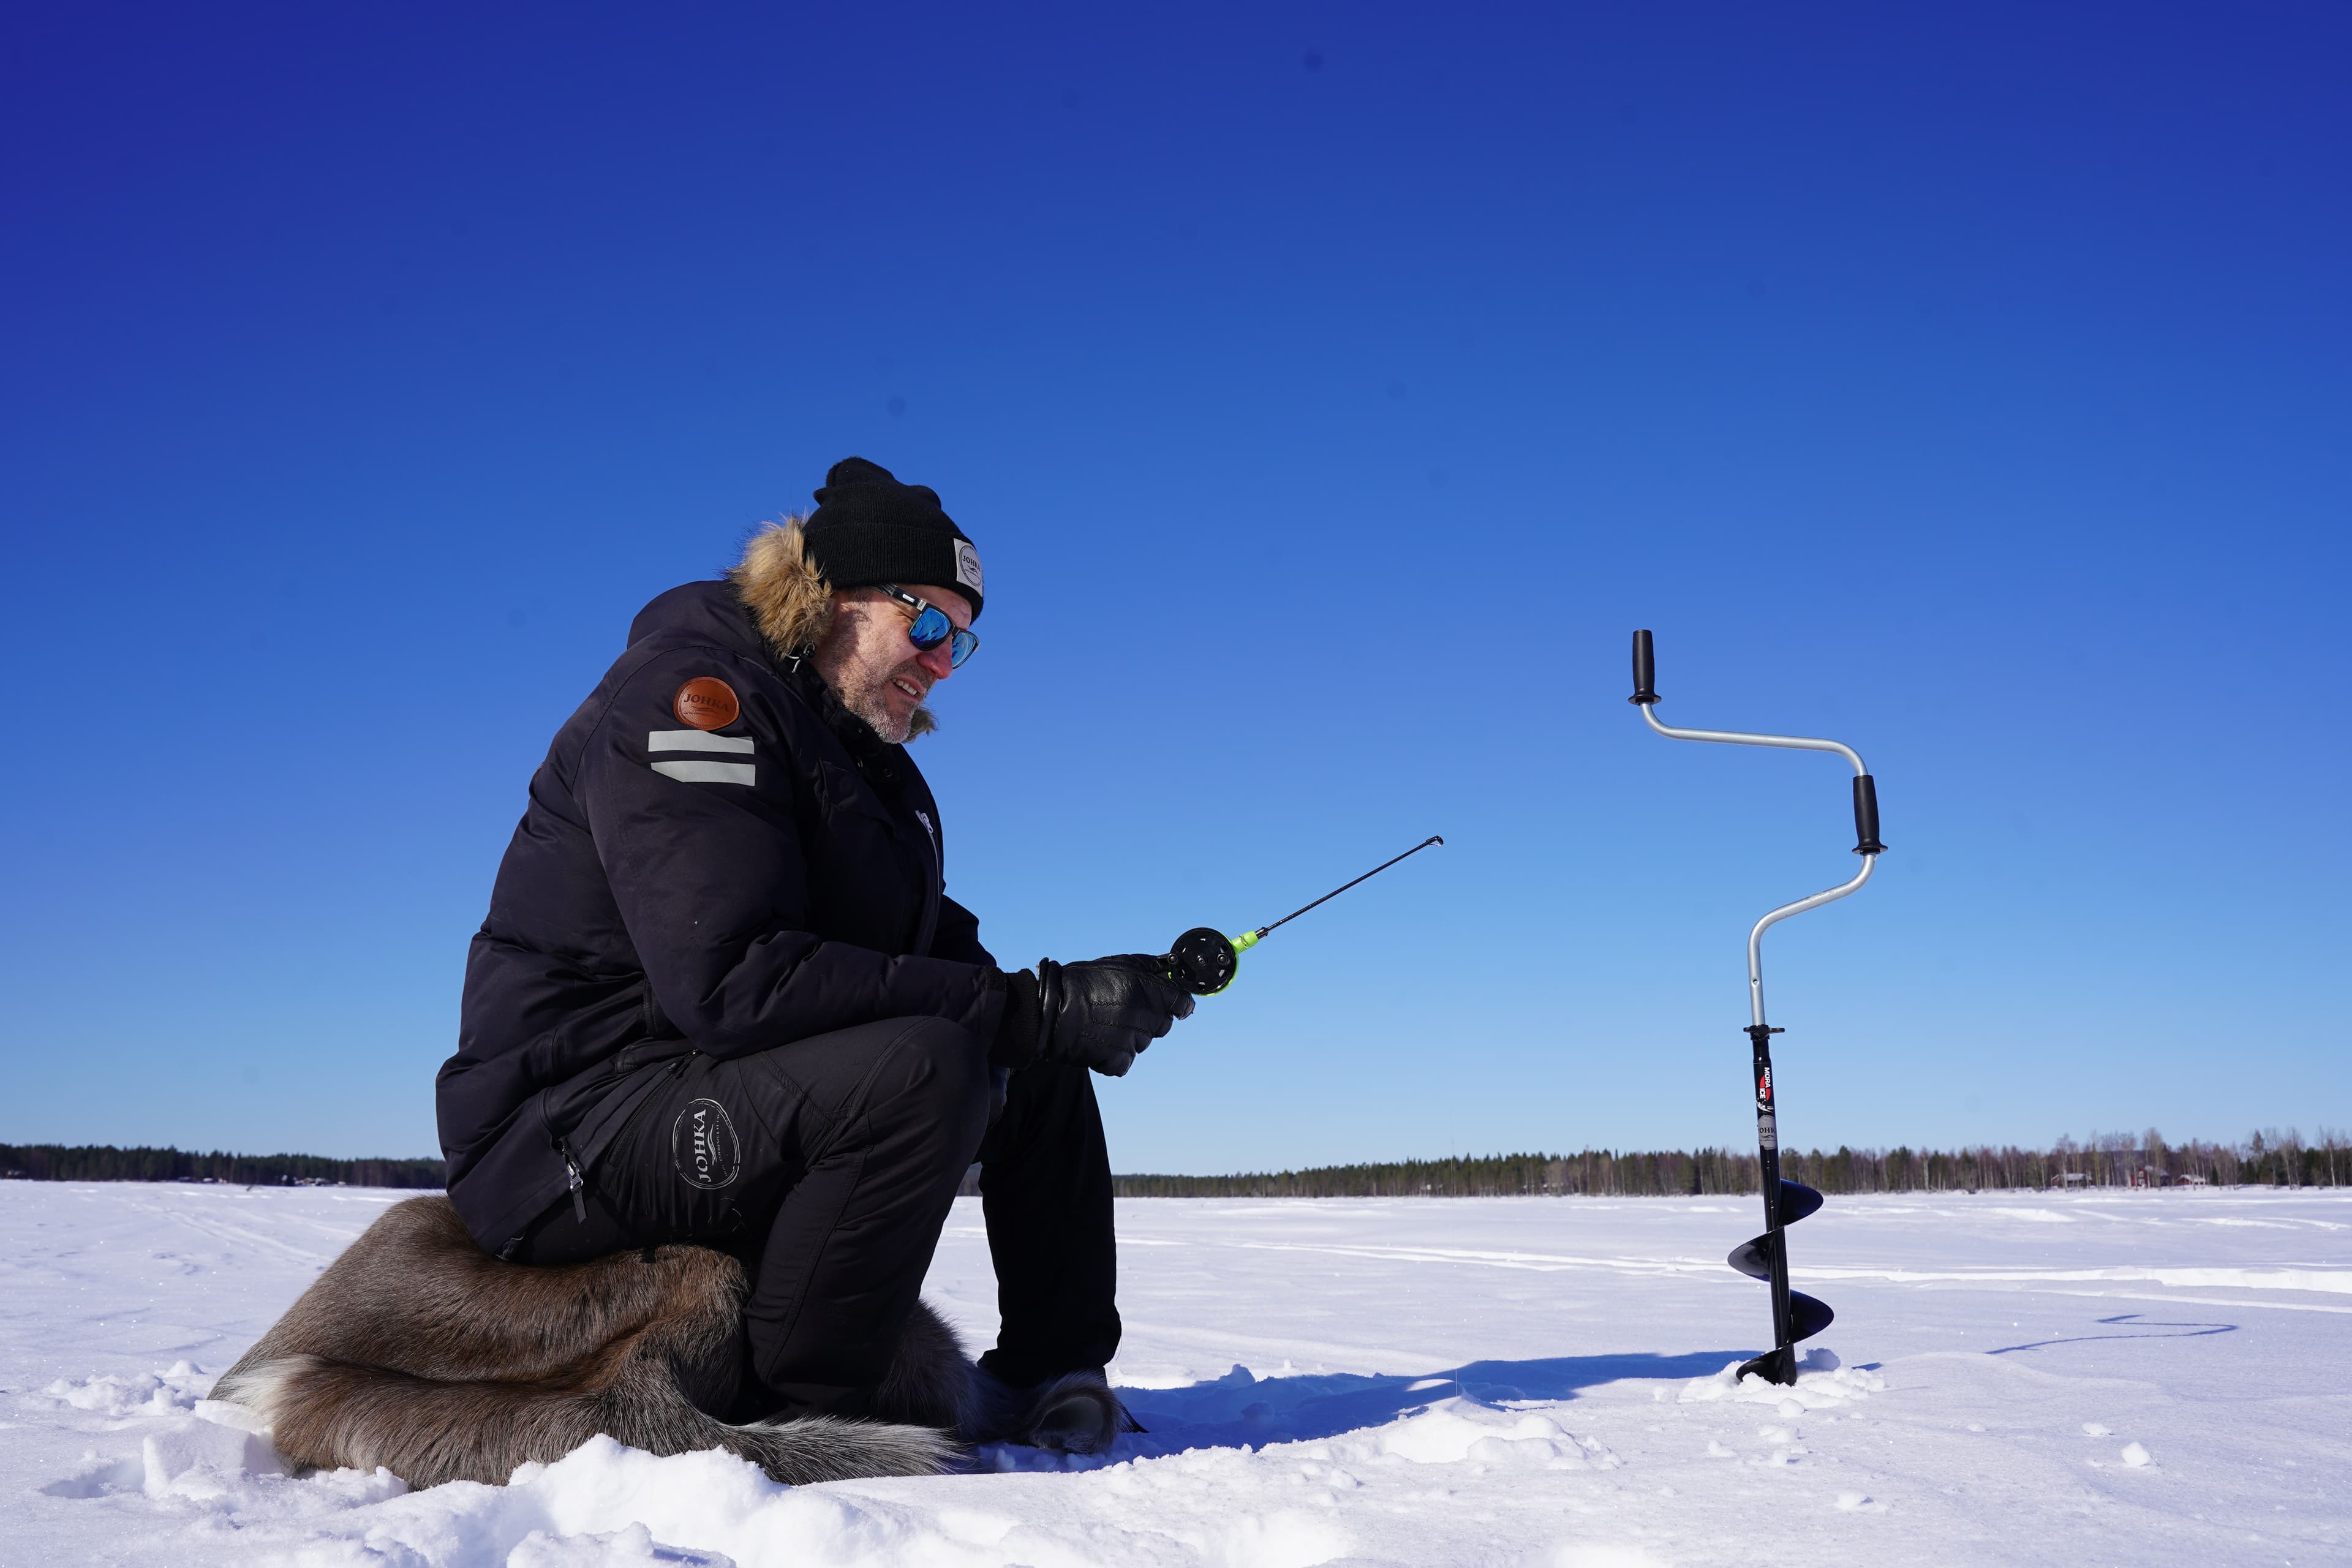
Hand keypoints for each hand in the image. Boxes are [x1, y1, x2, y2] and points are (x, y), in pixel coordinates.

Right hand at [993, 955, 1195, 1075]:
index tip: (1176, 1006)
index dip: (1179, 1004)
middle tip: (1124, 1011)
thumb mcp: (1117, 963)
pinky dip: (1115, 1055)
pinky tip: (1099, 1041)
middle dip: (1149, 1019)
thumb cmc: (1081, 983)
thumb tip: (1172, 969)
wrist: (1049, 1011)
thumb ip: (1149, 968)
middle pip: (1163, 1024)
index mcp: (1145, 988)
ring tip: (1105, 1024)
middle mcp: (1143, 1014)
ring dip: (1130, 1036)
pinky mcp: (1118, 1060)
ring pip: (1144, 1043)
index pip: (1182, 1003)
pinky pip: (1126, 1060)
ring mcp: (1131, 1039)